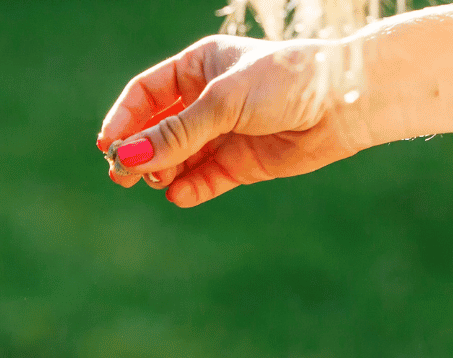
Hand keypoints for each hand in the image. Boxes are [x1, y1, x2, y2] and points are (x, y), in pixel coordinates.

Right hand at [97, 35, 370, 207]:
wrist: (343, 105)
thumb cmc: (285, 82)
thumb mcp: (224, 102)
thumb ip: (177, 133)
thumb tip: (130, 157)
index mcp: (199, 67)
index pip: (146, 94)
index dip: (124, 119)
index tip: (109, 146)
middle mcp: (208, 101)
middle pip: (157, 130)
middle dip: (139, 152)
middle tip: (122, 176)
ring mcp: (223, 134)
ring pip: (177, 159)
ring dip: (161, 171)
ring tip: (156, 181)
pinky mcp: (240, 165)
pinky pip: (204, 181)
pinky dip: (189, 189)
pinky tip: (178, 194)